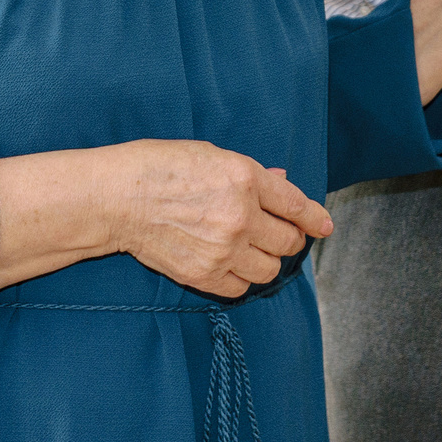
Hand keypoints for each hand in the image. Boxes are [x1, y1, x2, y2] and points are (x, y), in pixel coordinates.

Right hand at [111, 141, 332, 300]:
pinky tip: (231, 263)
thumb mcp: (211, 154)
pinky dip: (242, 278)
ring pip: (269, 269)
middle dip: (289, 238)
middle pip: (288, 242)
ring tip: (251, 249)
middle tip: (277, 234)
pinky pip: (241, 287)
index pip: (296, 205)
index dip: (315, 218)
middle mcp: (240, 216)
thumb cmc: (159, 166)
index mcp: (245, 179)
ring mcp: (223, 250)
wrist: (117, 198)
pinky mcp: (204, 275)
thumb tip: (282, 184)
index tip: (324, 226)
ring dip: (266, 260)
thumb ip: (252, 174)